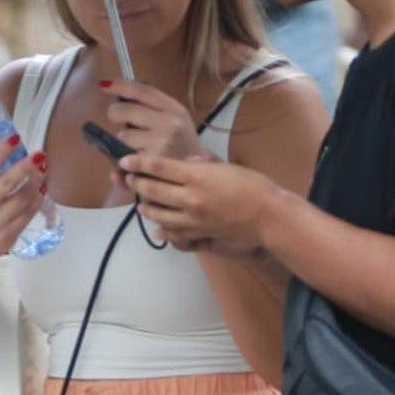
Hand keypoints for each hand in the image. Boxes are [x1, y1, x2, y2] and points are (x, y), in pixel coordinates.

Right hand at [0, 136, 47, 268]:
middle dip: (26, 167)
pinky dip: (37, 201)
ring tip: (43, 170)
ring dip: (36, 183)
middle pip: (7, 184)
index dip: (0, 152)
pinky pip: (27, 215)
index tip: (14, 138)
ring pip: (22, 200)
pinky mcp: (8, 237)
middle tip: (39, 155)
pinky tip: (41, 189)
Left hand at [100, 79, 214, 160]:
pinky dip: (122, 162)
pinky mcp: (151, 163)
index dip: (121, 86)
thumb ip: (151, 108)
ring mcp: (161, 143)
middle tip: (117, 120)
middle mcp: (170, 124)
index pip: (143, 91)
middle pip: (126, 110)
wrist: (200, 175)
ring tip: (138, 149)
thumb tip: (116, 93)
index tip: (104, 85)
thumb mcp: (176, 121)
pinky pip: (123, 158)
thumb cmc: (183, 147)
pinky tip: (132, 165)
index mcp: (175, 110)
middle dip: (115, 114)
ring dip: (124, 142)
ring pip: (123, 135)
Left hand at [116, 153, 275, 254]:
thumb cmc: (252, 186)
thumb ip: (201, 164)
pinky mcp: (199, 234)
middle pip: (152, 190)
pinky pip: (174, 232)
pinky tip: (158, 226)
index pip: (158, 167)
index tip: (125, 160)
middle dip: (136, 183)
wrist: (269, 216)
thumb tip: (184, 164)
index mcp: (196, 176)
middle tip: (128, 179)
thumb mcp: (224, 166)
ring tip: (140, 202)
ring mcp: (193, 219)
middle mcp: (190, 197)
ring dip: (145, 206)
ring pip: (158, 213)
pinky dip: (163, 229)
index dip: (138, 163)